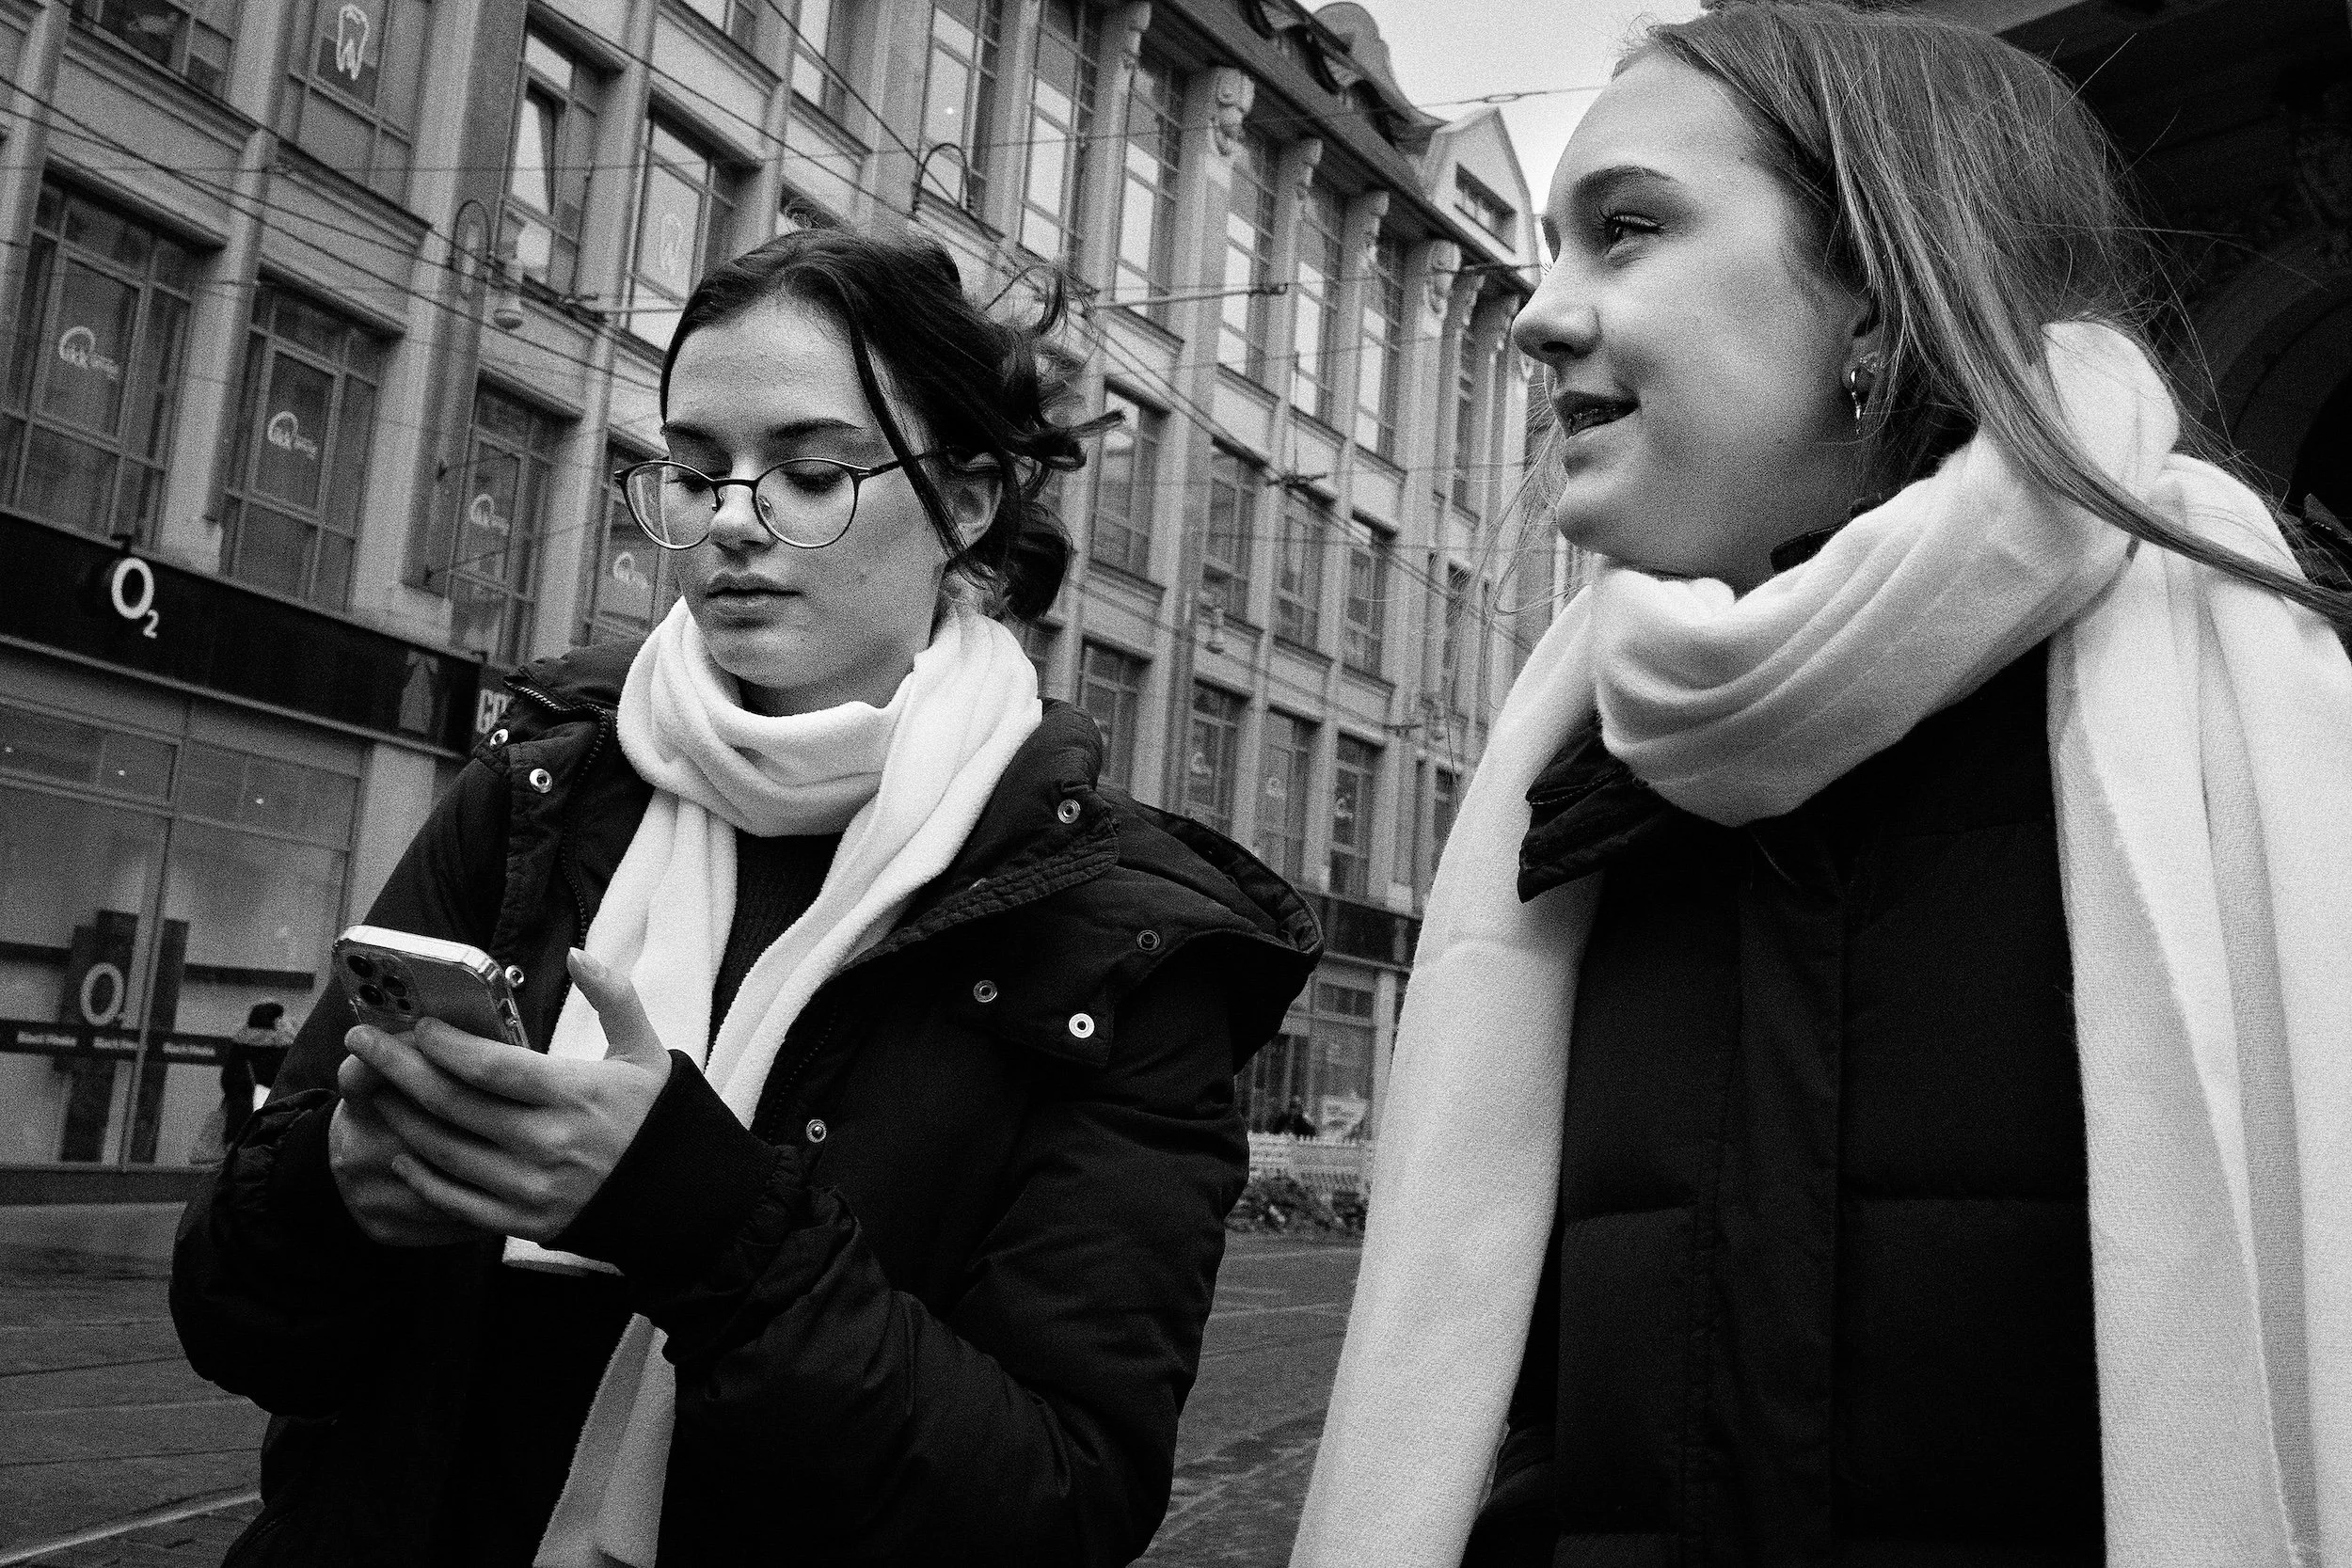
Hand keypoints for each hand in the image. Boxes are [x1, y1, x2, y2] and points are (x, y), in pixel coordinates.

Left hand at [338, 950, 674, 1243]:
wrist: (685, 1198)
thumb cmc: (657, 1116)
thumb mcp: (646, 1050)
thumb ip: (615, 996)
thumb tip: (579, 953)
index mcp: (576, 1094)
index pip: (491, 1067)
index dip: (444, 1045)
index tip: (414, 1024)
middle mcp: (549, 1143)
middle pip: (454, 1105)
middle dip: (398, 1069)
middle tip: (362, 1042)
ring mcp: (534, 1188)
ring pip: (445, 1151)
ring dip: (400, 1118)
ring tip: (373, 1089)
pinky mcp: (526, 1222)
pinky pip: (457, 1201)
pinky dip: (423, 1177)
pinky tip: (401, 1152)